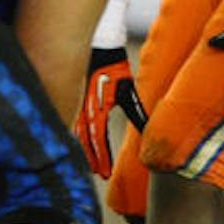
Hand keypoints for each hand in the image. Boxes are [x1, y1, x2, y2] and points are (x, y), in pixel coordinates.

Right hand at [75, 47, 148, 178]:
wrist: (100, 49)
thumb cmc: (115, 68)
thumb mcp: (128, 90)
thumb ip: (135, 111)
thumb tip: (147, 129)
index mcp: (97, 109)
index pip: (98, 140)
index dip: (102, 158)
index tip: (106, 173)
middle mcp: (85, 110)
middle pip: (86, 142)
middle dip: (93, 159)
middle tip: (100, 174)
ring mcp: (79, 106)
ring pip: (79, 135)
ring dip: (85, 151)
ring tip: (91, 165)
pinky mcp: (79, 102)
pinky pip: (76, 125)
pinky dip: (79, 138)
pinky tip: (82, 144)